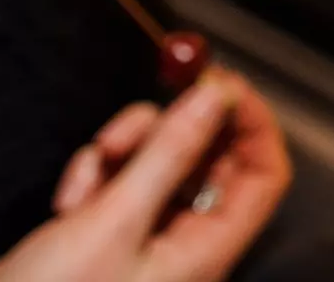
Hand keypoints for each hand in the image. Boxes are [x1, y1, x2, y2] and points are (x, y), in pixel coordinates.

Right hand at [0, 73, 289, 281]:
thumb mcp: (115, 220)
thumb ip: (171, 154)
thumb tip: (218, 95)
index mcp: (208, 251)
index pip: (265, 176)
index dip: (255, 124)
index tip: (225, 83)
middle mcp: (184, 247)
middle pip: (211, 162)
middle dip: (176, 131)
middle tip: (149, 111)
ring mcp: (144, 242)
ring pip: (162, 166)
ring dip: (128, 150)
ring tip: (98, 160)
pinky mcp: (104, 237)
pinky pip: (119, 185)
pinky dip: (95, 177)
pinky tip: (68, 199)